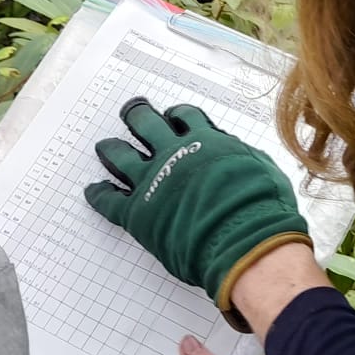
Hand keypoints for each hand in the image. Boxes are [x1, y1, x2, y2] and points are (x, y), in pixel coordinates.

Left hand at [85, 98, 312, 316]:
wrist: (244, 241)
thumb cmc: (260, 208)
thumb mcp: (261, 167)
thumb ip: (240, 156)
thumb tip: (234, 153)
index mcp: (205, 141)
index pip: (185, 117)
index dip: (176, 115)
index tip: (172, 116)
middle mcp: (174, 154)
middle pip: (146, 124)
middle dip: (137, 116)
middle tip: (132, 113)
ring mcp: (153, 181)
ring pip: (120, 155)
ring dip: (111, 149)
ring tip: (104, 147)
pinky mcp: (138, 212)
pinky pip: (109, 200)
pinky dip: (98, 194)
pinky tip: (92, 191)